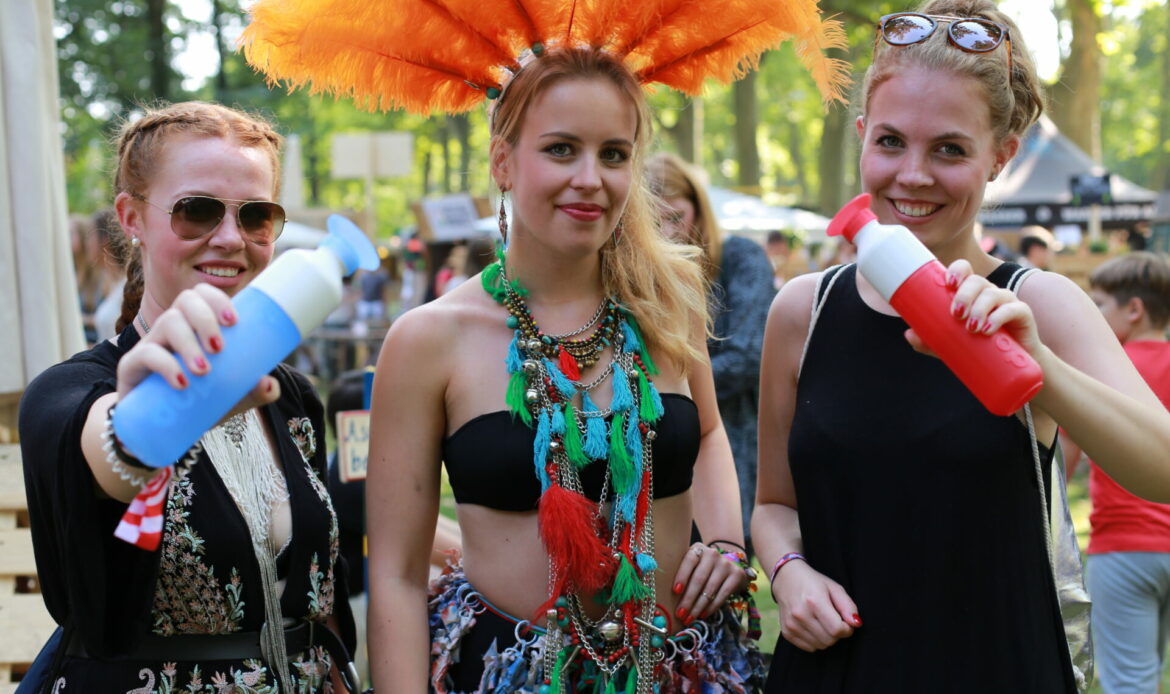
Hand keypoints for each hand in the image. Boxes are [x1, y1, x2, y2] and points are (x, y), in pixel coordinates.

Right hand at [115, 284, 279, 413]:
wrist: (159, 430)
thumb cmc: (198, 402)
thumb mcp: (231, 397)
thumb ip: (255, 391)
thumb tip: (270, 384)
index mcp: (196, 326)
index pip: (203, 295)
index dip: (217, 300)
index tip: (234, 321)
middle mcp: (173, 328)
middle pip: (186, 300)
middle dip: (205, 319)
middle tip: (219, 348)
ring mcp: (151, 344)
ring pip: (168, 323)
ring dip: (188, 343)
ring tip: (204, 370)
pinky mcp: (131, 367)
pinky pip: (145, 354)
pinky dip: (166, 365)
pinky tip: (182, 382)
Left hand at [671, 542, 748, 622]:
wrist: (729, 565)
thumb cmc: (703, 568)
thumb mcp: (693, 565)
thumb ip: (682, 573)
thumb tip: (664, 594)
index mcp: (698, 549)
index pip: (689, 561)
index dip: (682, 576)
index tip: (675, 591)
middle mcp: (713, 554)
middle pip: (698, 579)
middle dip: (688, 599)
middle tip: (680, 614)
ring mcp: (726, 564)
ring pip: (709, 589)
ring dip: (697, 607)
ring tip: (689, 618)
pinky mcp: (736, 575)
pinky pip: (722, 595)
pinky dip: (711, 607)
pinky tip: (703, 615)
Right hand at [772, 559, 860, 651]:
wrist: (785, 579)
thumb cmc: (813, 583)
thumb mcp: (834, 588)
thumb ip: (848, 606)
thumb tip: (856, 624)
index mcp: (814, 601)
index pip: (837, 629)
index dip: (847, 629)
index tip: (846, 622)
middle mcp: (800, 614)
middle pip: (830, 640)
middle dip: (837, 633)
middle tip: (833, 620)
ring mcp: (792, 625)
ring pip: (821, 646)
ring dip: (826, 637)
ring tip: (822, 622)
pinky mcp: (787, 632)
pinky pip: (810, 648)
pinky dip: (815, 640)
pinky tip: (812, 626)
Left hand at [904, 259, 1042, 357]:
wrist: (1010, 367)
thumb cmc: (979, 349)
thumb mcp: (951, 345)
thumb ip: (931, 340)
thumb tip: (908, 334)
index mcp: (971, 293)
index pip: (965, 270)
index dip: (957, 270)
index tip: (947, 283)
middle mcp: (989, 292)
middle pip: (977, 281)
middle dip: (964, 295)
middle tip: (956, 314)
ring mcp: (1007, 301)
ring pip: (993, 293)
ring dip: (980, 309)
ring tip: (971, 328)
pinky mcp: (1023, 314)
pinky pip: (1013, 308)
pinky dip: (999, 317)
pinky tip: (988, 329)